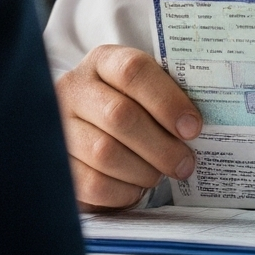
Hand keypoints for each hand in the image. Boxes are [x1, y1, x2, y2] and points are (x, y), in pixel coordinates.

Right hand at [57, 45, 204, 210]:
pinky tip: (134, 186)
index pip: (133, 71)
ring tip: (157, 174)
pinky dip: (123, 192)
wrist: (92, 137)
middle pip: (120, 115)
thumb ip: (168, 99)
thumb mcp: (146, 94)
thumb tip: (195, 126)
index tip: (192, 128)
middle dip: (161, 146)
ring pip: (106, 153)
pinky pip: (94, 184)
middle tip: (184, 163)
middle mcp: (74, 89)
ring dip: (143, 171)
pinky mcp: (59, 165)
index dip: (166, 100)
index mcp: (103, 62)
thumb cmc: (133, 113)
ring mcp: (60, 126)